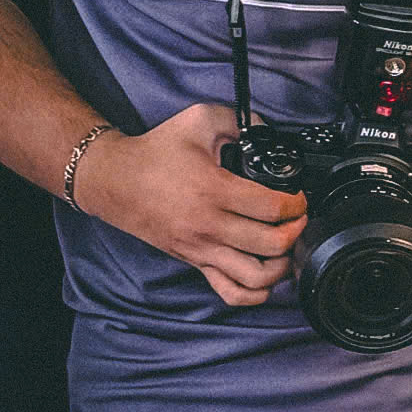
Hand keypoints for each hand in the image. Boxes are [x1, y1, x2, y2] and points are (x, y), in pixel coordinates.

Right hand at [78, 103, 306, 308]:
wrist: (113, 180)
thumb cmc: (155, 152)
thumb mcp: (199, 119)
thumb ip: (239, 120)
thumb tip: (267, 131)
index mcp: (215, 190)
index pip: (272, 208)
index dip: (296, 204)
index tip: (298, 197)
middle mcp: (209, 225)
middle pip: (272, 244)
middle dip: (296, 231)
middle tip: (298, 218)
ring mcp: (201, 248)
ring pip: (256, 277)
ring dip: (281, 265)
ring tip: (284, 246)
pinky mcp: (193, 261)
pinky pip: (230, 292)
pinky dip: (255, 292)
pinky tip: (265, 275)